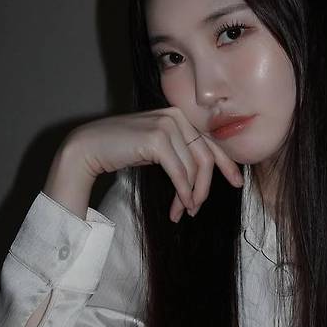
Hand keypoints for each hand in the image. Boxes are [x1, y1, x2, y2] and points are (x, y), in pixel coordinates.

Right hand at [50, 107, 243, 221]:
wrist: (89, 147)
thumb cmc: (123, 149)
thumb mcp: (159, 148)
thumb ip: (181, 152)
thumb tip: (206, 174)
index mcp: (180, 115)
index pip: (212, 140)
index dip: (227, 163)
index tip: (237, 182)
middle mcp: (176, 116)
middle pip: (206, 156)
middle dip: (205, 186)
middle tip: (197, 208)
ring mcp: (167, 125)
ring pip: (194, 168)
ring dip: (191, 195)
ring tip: (184, 211)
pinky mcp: (156, 139)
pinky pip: (180, 173)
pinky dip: (183, 193)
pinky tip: (181, 206)